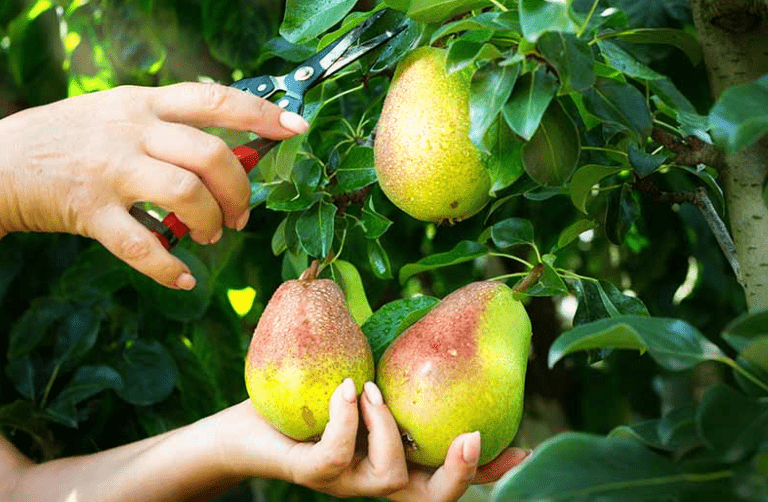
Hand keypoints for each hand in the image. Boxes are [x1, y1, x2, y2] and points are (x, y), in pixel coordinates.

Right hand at [0, 82, 307, 288]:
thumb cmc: (72, 139)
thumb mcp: (120, 114)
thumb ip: (171, 128)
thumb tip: (234, 155)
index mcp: (145, 103)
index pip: (215, 100)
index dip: (262, 114)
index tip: (299, 129)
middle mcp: (131, 130)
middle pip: (210, 154)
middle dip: (239, 189)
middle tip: (241, 215)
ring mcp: (109, 169)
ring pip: (184, 194)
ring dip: (211, 221)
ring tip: (211, 235)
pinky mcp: (88, 210)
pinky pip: (140, 245)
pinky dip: (168, 268)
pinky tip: (183, 277)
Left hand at [213, 380, 530, 500]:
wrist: (246, 424)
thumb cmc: (309, 397)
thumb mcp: (360, 374)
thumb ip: (392, 359)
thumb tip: (428, 305)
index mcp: (395, 460)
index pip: (451, 476)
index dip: (490, 470)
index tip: (523, 446)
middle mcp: (376, 479)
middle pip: (433, 499)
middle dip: (461, 474)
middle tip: (474, 437)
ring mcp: (345, 481)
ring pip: (388, 477)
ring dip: (388, 428)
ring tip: (371, 388)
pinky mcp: (311, 473)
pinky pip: (336, 454)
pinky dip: (348, 418)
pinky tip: (346, 387)